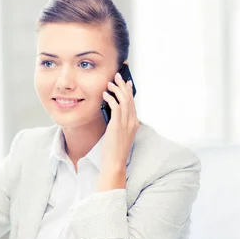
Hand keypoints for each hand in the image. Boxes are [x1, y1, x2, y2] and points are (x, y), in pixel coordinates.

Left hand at [100, 71, 138, 189]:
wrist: (115, 162)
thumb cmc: (114, 150)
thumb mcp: (120, 134)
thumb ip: (119, 123)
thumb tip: (113, 114)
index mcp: (134, 123)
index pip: (133, 103)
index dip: (130, 91)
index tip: (126, 82)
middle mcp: (132, 122)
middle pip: (130, 99)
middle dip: (123, 86)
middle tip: (117, 76)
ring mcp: (126, 123)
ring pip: (124, 100)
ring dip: (117, 89)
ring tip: (110, 82)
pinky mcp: (117, 125)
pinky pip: (115, 107)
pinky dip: (111, 99)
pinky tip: (105, 94)